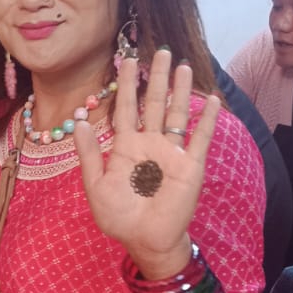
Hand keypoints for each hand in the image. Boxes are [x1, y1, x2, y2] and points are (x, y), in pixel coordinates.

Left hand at [73, 50, 220, 278]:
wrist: (145, 240)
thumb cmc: (118, 217)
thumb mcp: (95, 185)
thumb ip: (89, 154)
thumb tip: (79, 121)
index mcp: (126, 147)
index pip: (127, 109)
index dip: (127, 85)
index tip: (127, 59)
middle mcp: (150, 144)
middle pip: (153, 104)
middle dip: (156, 78)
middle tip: (160, 52)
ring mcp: (172, 153)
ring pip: (176, 114)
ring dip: (180, 91)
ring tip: (183, 66)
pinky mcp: (190, 166)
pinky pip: (200, 139)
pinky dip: (206, 120)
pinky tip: (213, 100)